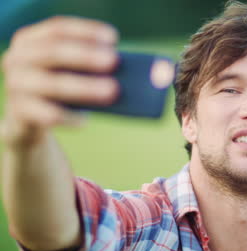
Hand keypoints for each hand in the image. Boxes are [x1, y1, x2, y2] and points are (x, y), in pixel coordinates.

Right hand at [1, 16, 118, 148]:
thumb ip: (89, 63)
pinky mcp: (20, 112)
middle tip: (114, 60)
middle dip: (86, 56)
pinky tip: (85, 121)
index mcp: (30, 41)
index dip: (86, 31)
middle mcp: (18, 58)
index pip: (58, 29)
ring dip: (84, 87)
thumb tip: (125, 67)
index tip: (113, 38)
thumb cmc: (57, 86)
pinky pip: (47, 114)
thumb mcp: (68, 70)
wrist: (27, 119)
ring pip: (52, 84)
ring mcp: (16, 86)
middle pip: (53, 52)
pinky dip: (69, 117)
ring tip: (112, 90)